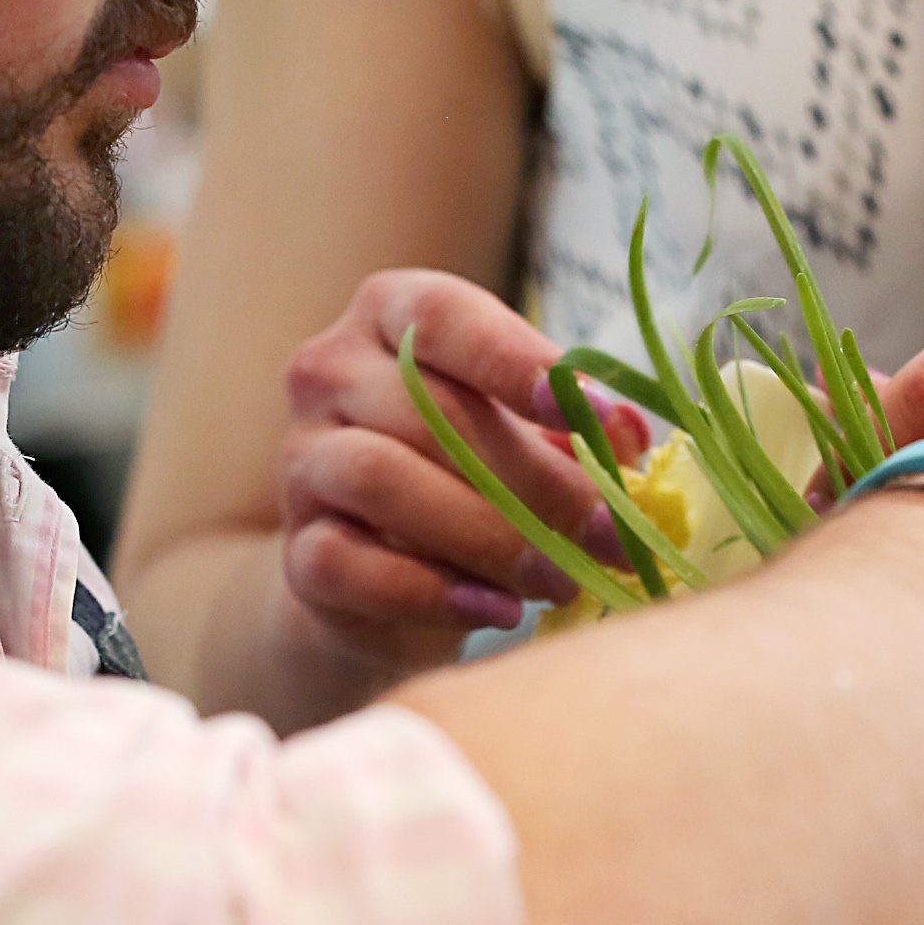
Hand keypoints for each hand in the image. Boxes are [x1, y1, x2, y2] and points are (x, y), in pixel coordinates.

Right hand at [274, 269, 646, 677]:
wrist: (389, 580)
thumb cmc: (473, 475)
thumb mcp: (530, 435)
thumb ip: (576, 429)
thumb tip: (626, 434)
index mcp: (389, 314)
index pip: (444, 315)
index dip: (518, 359)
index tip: (591, 414)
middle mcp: (330, 372)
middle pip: (428, 410)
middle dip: (535, 478)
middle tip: (608, 533)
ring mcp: (303, 461)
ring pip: (382, 480)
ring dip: (488, 535)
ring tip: (561, 578)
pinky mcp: (296, 551)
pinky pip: (349, 565)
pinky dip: (433, 592)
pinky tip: (499, 610)